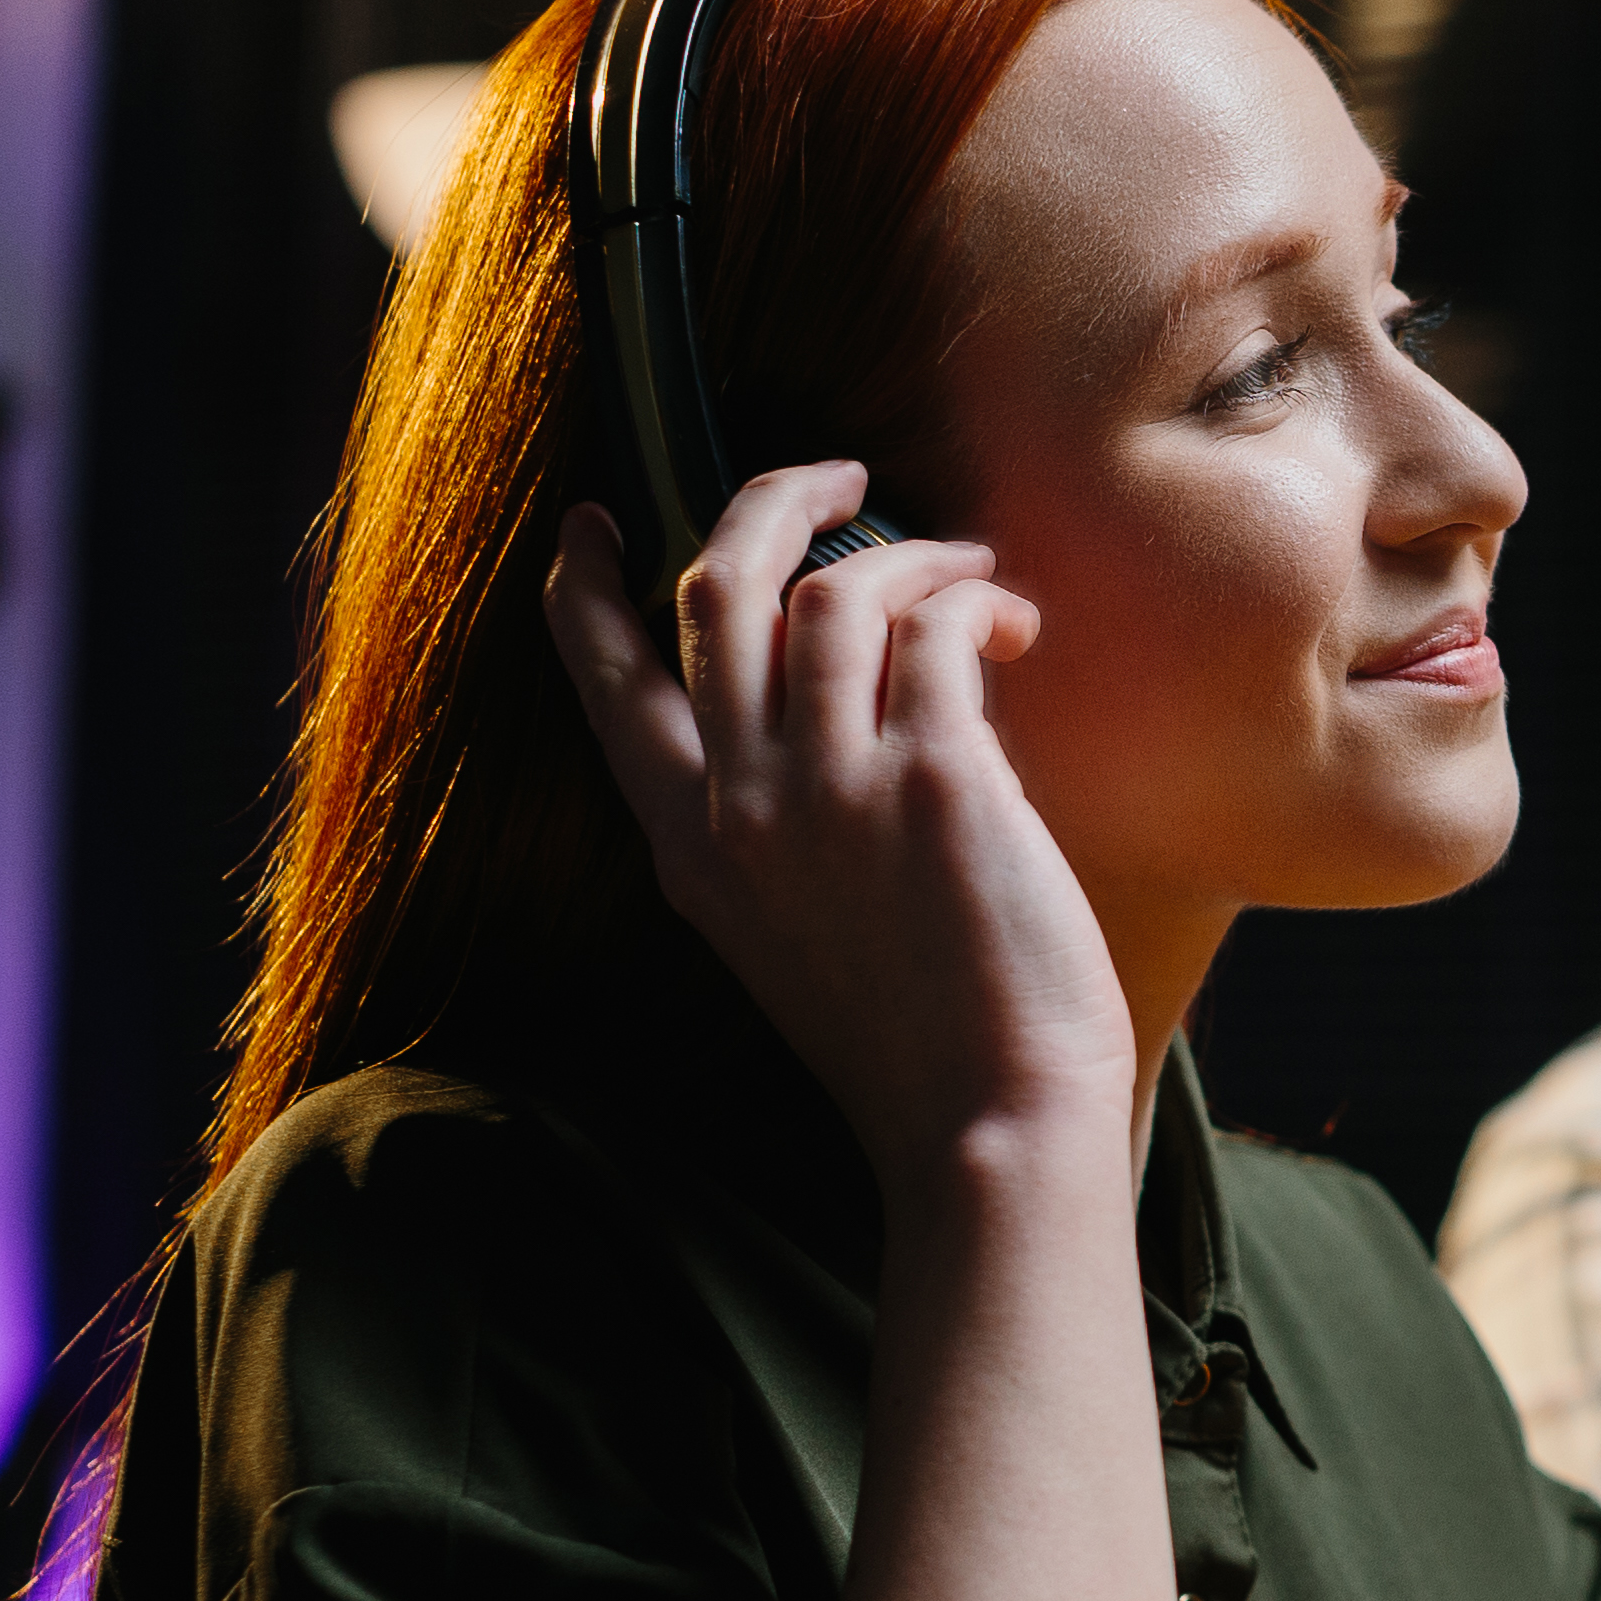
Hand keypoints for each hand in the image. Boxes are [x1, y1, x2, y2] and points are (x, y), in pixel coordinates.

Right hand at [544, 466, 1142, 1170]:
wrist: (983, 1122)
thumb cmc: (909, 1036)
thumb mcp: (781, 928)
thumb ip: (766, 822)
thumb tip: (822, 698)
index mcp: (687, 842)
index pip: (604, 677)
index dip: (589, 582)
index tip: (596, 517)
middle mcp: (739, 803)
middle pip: (717, 584)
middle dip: (776, 500)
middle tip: (841, 477)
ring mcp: (831, 789)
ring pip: (836, 586)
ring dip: (910, 552)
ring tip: (968, 575)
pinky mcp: (937, 781)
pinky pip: (940, 626)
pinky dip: (977, 598)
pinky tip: (1012, 628)